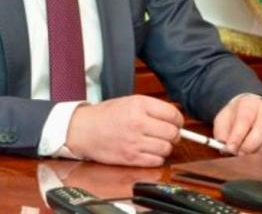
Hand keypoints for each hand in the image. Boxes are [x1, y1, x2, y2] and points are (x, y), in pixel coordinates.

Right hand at [66, 95, 183, 166]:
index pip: (173, 114)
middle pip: (172, 133)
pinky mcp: (130, 158)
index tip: (176, 123)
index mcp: (139, 105)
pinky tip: (149, 152)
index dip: (178, 120)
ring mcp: (134, 142)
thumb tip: (174, 119)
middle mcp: (138, 123)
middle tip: (168, 134)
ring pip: (166, 148)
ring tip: (157, 143)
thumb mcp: (130, 101)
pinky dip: (157, 158)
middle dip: (174, 135)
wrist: (83, 130)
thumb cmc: (106, 115)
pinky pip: (156, 161)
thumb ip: (152, 108)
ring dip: (165, 147)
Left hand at [212, 94, 261, 155]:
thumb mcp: (223, 119)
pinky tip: (259, 155)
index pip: (245, 119)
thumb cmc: (237, 116)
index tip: (230, 148)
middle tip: (239, 154)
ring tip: (248, 155)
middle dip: (248, 146)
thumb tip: (226, 148)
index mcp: (250, 104)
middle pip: (261, 130)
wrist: (252, 108)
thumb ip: (222, 133)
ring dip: (259, 153)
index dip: (237, 136)